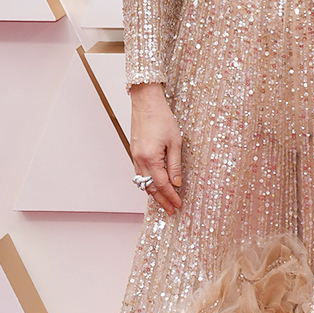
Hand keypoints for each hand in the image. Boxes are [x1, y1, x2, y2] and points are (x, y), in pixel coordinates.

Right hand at [129, 83, 182, 213]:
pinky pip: (140, 173)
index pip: (162, 185)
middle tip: (171, 210)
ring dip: (154, 193)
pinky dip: (148, 183)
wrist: (146, 102)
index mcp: (150, 158)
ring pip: (143, 182)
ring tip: (164, 202)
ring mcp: (135, 156)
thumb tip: (176, 183)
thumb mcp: (175, 142)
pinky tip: (154, 186)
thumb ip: (174, 165)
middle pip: (150, 187)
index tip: (178, 205)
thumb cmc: (162, 118)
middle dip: (161, 200)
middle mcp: (140, 160)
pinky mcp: (134, 152)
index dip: (171, 196)